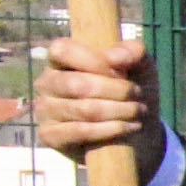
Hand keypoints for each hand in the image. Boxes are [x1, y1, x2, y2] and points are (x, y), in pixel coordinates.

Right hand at [33, 36, 162, 174]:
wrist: (135, 130)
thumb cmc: (131, 89)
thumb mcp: (140, 65)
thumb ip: (133, 51)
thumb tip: (113, 57)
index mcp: (61, 58)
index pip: (63, 50)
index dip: (95, 61)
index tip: (123, 73)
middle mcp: (46, 82)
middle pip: (77, 84)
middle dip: (117, 91)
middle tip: (138, 96)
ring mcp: (44, 109)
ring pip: (84, 109)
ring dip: (119, 111)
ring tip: (137, 112)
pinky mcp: (49, 135)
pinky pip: (80, 131)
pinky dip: (110, 129)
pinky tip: (127, 128)